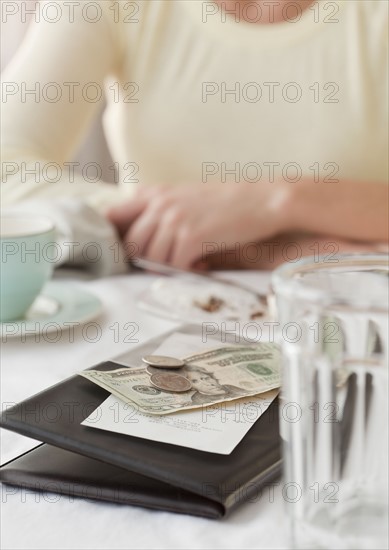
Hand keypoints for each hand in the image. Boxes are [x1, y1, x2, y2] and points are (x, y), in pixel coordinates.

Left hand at [107, 182, 290, 268]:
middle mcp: (159, 204)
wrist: (262, 201)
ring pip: (151, 259)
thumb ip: (158, 214)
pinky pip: (174, 266)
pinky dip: (185, 272)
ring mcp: (174, 220)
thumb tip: (136, 246)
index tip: (119, 254)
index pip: (111, 217)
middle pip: (131, 245)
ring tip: (189, 263)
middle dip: (144, 261)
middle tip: (166, 265)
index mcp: (153, 194)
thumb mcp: (184, 199)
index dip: (109, 239)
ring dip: (168, 267)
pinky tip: (200, 265)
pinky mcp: (191, 237)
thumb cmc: (225, 204)